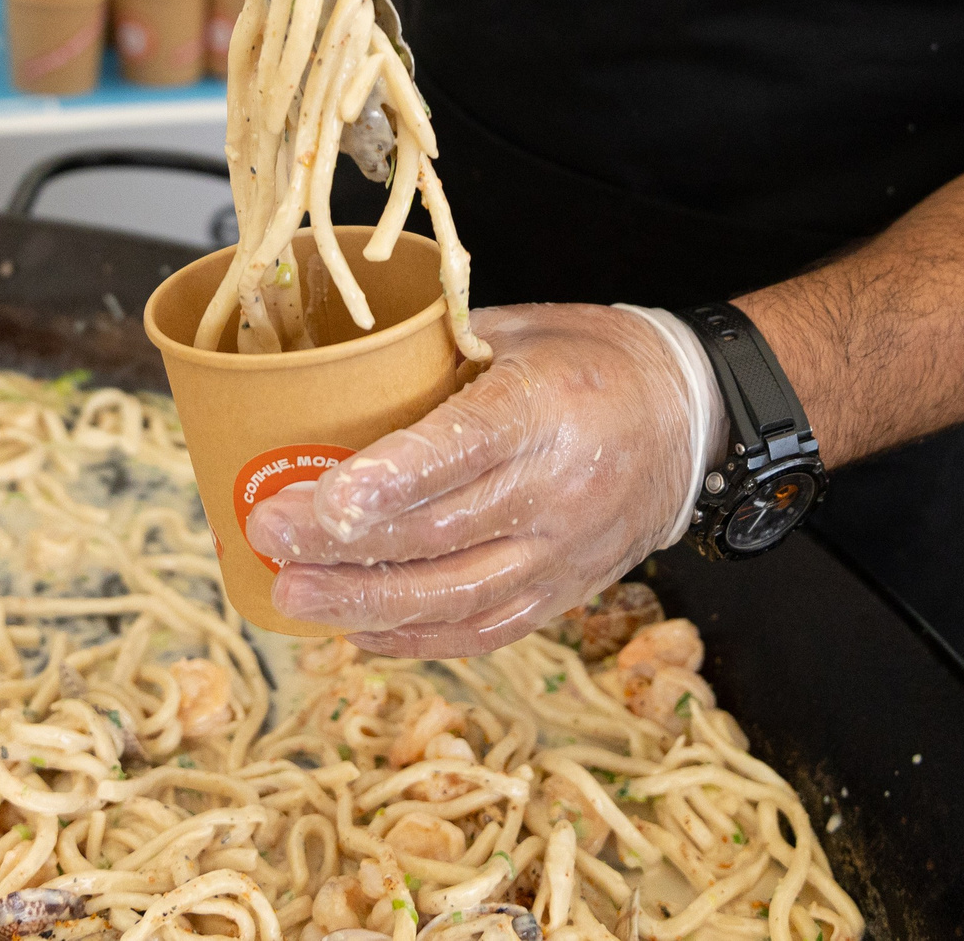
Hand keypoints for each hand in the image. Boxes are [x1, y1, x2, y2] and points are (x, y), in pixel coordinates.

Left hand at [244, 303, 723, 655]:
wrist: (694, 419)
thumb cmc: (597, 360)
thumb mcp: (524, 327)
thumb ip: (440, 352)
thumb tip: (341, 370)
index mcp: (544, 408)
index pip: (460, 451)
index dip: (388, 479)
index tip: (323, 497)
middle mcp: (556, 490)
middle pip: (438, 532)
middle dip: (343, 542)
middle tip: (270, 533)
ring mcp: (562, 552)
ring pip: (454, 595)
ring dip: (365, 600)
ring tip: (293, 594)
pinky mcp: (564, 592)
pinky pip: (484, 628)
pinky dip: (416, 637)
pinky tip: (357, 631)